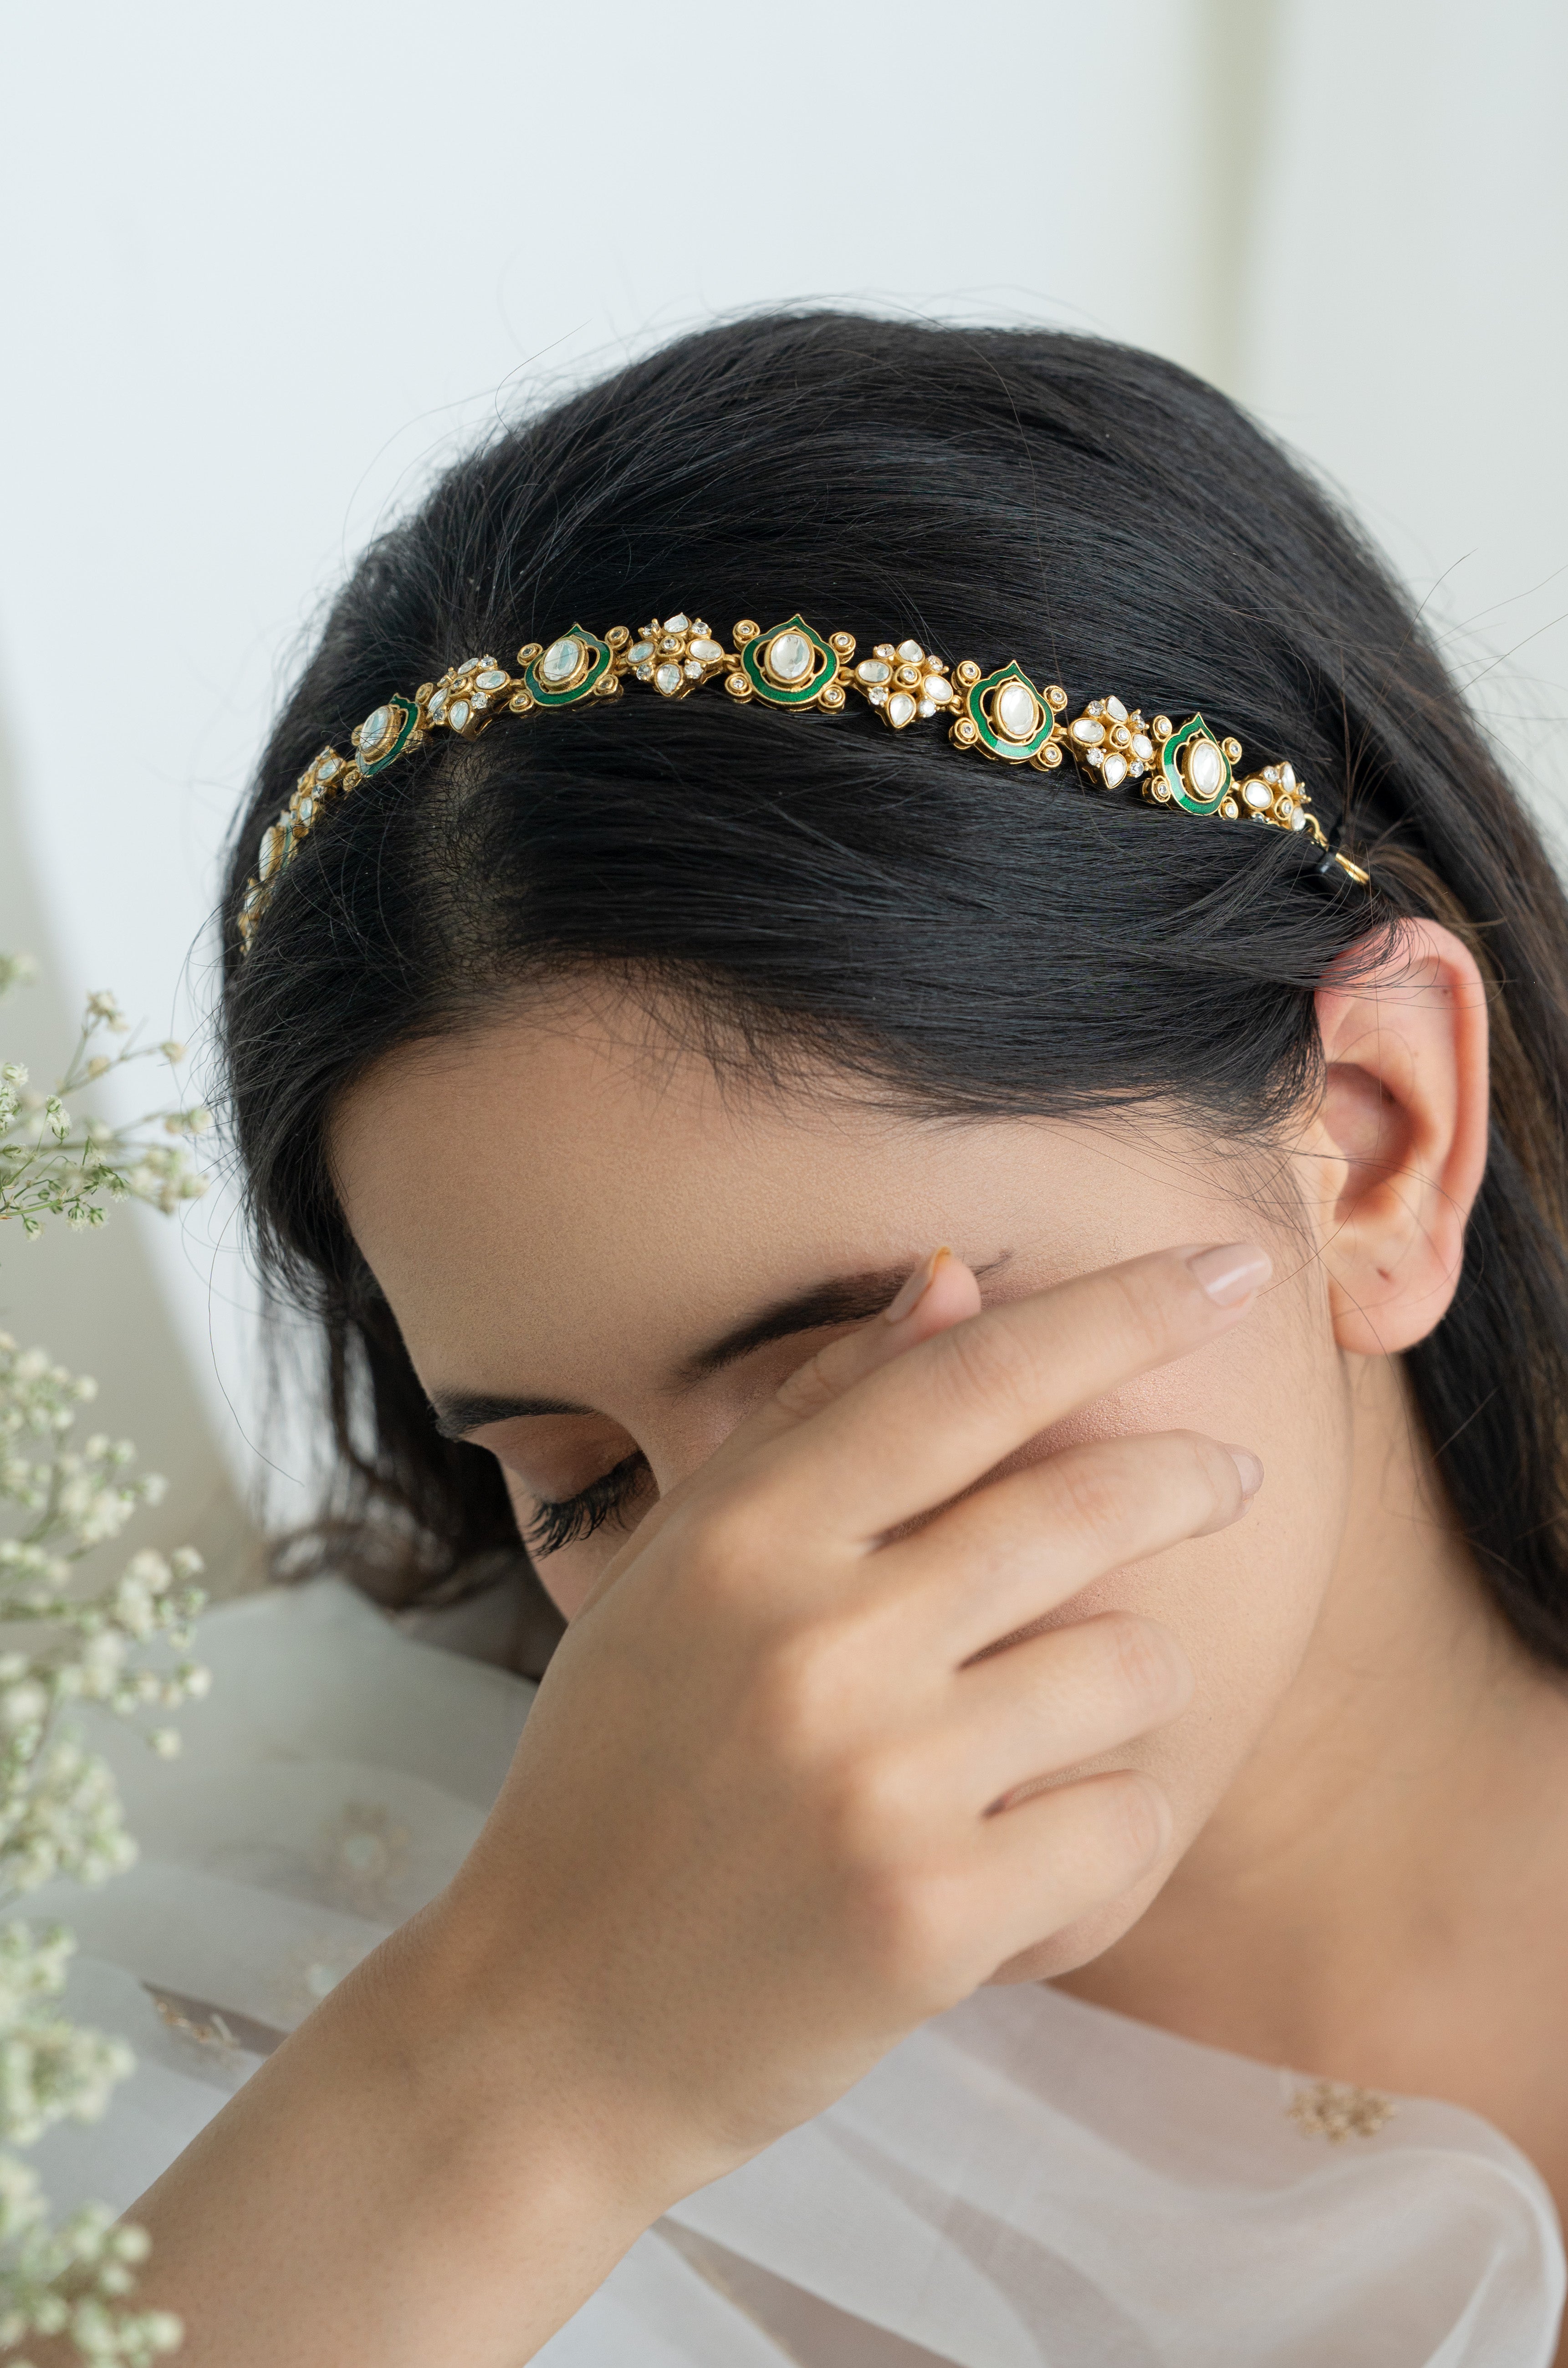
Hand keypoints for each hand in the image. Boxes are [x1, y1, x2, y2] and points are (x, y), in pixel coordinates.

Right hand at [444, 1239, 1268, 2203]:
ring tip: (1044, 1726)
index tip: (1225, 1266)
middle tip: (1226, 1474)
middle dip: (1188, 1475)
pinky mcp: (935, 1920)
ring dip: (1120, 1684)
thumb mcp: (681, 1575)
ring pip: (1128, 1665)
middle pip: (1084, 1503)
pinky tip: (1020, 1850)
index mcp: (744, 1540)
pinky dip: (1100, 1831)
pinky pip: (1123, 1822)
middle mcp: (814, 1642)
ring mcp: (877, 1783)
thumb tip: (948, 1284)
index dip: (1118, 1310)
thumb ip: (812, 1422)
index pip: (970, 1379)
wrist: (551, 2023)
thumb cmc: (621, 1776)